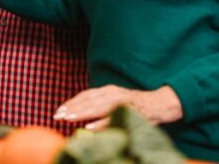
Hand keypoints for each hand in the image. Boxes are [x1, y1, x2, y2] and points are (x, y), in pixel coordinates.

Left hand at [53, 85, 182, 129]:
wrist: (160, 104)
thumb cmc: (135, 106)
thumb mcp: (115, 102)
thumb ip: (100, 107)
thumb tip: (82, 118)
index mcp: (108, 90)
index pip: (85, 95)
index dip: (72, 102)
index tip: (59, 111)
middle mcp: (113, 93)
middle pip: (88, 99)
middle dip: (72, 107)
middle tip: (57, 115)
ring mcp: (121, 101)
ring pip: (98, 106)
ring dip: (82, 112)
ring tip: (68, 118)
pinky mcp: (130, 110)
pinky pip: (113, 116)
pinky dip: (100, 122)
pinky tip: (89, 127)